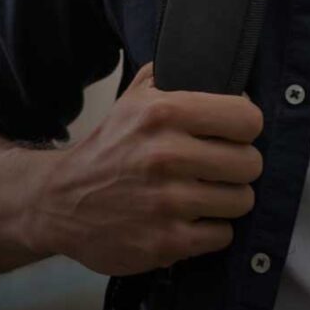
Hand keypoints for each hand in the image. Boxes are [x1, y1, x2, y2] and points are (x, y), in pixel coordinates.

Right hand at [28, 61, 264, 275]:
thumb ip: (174, 76)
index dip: (245, 127)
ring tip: (205, 194)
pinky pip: (223, 235)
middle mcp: (166, 155)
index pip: (247, 119)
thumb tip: (221, 67)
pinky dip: (212, 230)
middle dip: (239, 166)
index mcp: (163, 113)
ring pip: (242, 201)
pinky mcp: (166, 242)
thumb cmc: (108, 148)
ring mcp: (166, 202)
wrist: (59, 201)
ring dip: (227, 200)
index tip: (233, 134)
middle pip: (251, 163)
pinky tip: (192, 219)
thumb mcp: (133, 98)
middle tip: (219, 168)